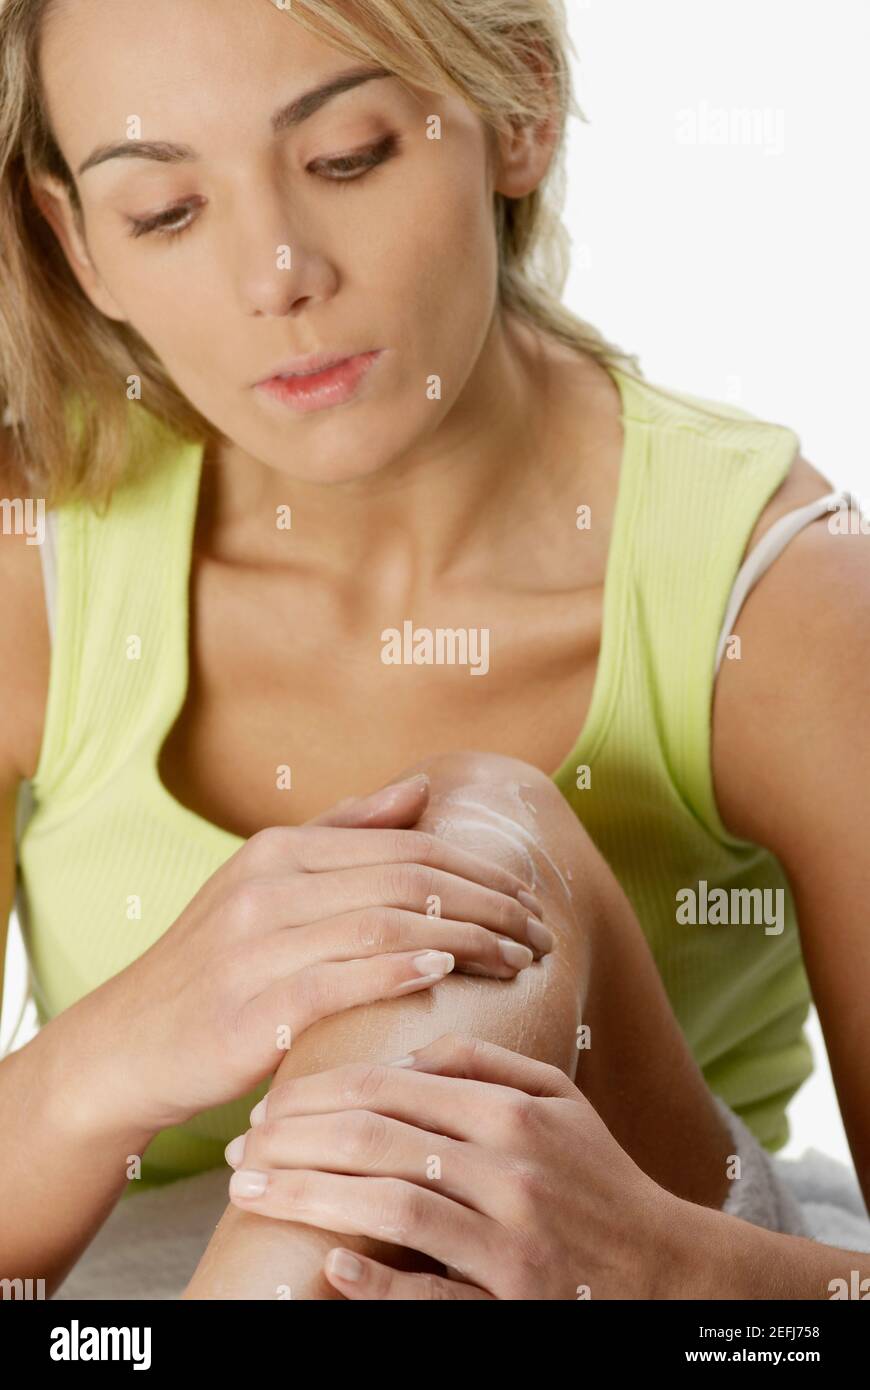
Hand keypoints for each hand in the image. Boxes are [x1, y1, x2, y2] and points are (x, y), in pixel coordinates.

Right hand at [77, 782, 546, 1136]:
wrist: (127, 1044)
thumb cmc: (213, 964)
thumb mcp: (265, 882)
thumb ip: (343, 835)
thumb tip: (421, 791)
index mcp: (280, 850)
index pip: (407, 847)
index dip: (479, 870)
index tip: (529, 898)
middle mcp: (268, 887)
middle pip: (408, 880)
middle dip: (489, 904)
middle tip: (540, 933)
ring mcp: (256, 946)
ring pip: (386, 925)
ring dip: (465, 940)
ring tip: (517, 960)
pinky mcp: (251, 1010)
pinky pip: (340, 981)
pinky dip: (399, 972)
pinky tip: (445, 974)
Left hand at [222, 1033, 684, 1299]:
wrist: (669, 1269)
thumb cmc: (599, 1176)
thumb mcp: (558, 1101)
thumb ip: (484, 1064)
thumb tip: (406, 1053)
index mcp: (512, 1113)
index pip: (391, 1089)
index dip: (318, 1094)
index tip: (268, 1105)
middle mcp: (510, 1171)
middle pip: (378, 1142)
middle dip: (296, 1141)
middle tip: (240, 1149)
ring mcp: (511, 1242)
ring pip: (391, 1208)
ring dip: (310, 1198)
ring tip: (253, 1193)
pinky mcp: (514, 1304)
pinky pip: (434, 1295)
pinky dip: (379, 1283)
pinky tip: (328, 1267)